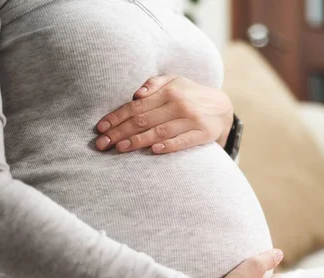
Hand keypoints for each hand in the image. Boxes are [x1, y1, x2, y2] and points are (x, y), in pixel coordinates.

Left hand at [95, 75, 233, 153]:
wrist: (222, 107)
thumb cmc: (191, 95)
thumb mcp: (175, 81)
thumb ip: (155, 83)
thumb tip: (137, 93)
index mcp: (169, 91)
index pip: (136, 106)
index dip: (116, 117)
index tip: (100, 128)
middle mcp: (179, 104)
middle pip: (143, 120)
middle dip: (120, 132)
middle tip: (102, 144)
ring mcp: (192, 120)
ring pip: (159, 131)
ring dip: (137, 141)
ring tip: (119, 148)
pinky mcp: (203, 134)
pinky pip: (183, 141)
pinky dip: (168, 145)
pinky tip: (153, 150)